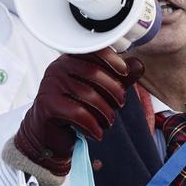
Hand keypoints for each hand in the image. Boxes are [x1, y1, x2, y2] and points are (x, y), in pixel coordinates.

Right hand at [11, 49, 143, 176]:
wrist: (49, 134)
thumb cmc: (75, 108)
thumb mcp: (101, 91)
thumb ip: (119, 78)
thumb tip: (138, 65)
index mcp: (70, 59)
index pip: (92, 51)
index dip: (112, 59)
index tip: (125, 72)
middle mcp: (58, 68)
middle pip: (93, 73)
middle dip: (114, 90)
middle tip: (120, 104)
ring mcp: (50, 85)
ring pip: (88, 95)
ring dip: (106, 111)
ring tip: (109, 121)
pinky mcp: (47, 105)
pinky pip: (77, 113)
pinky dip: (93, 125)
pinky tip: (97, 133)